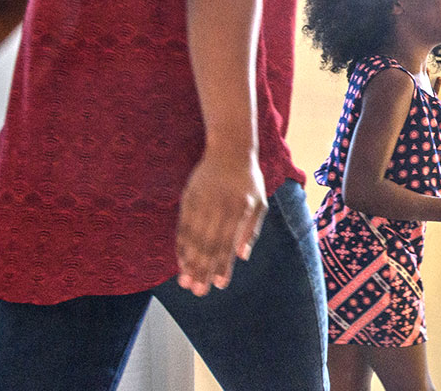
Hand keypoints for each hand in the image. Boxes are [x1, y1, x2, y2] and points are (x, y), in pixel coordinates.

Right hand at [176, 153, 265, 296]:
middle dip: (203, 270)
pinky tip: (181, 260)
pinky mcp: (188, 199)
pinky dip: (181, 246)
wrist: (229, 150)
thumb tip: (242, 256)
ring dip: (188, 262)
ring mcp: (201, 203)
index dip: (223, 265)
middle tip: (199, 291)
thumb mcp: (259, 203)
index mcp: (239, 210)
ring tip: (186, 282)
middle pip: (208, 245)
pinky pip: (182, 226)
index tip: (220, 284)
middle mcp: (219, 208)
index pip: (228, 243)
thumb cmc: (248, 181)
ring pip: (192, 238)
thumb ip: (251, 230)